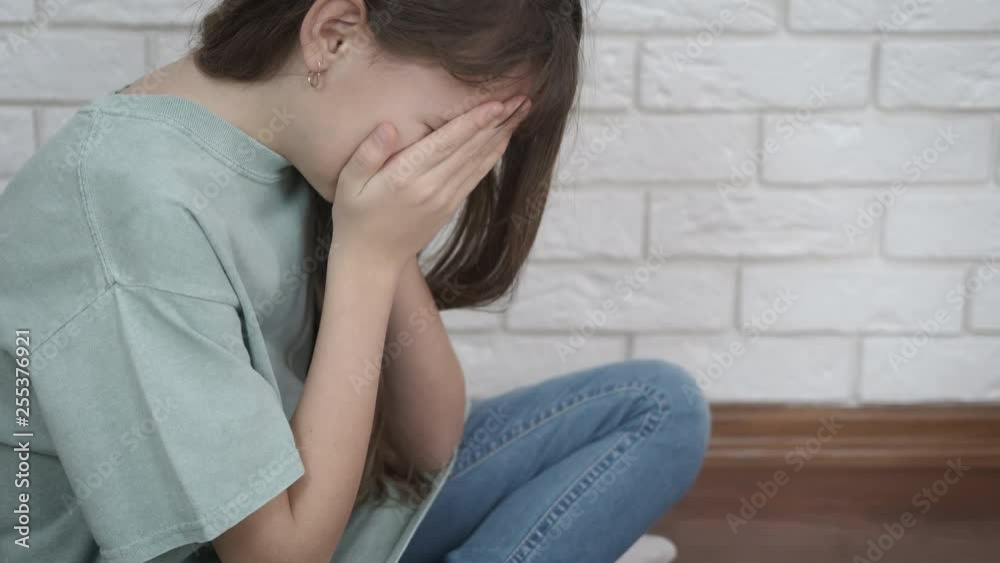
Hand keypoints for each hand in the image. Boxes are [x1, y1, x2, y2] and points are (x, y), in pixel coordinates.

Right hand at [329, 95, 531, 269]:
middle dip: (498, 121)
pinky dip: (491, 156)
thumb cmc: (355, 217)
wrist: (371, 261)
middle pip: (472, 148)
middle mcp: (432, 188)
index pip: (448, 142)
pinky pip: (476, 177)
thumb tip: (389, 126)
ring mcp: (445, 199)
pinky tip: (502, 139)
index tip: (498, 102)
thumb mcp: (349, 183)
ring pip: (479, 161)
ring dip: (501, 135)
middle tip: (522, 97)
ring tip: (521, 112)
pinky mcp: (450, 207)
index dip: (475, 121)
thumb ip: (368, 153)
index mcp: (406, 177)